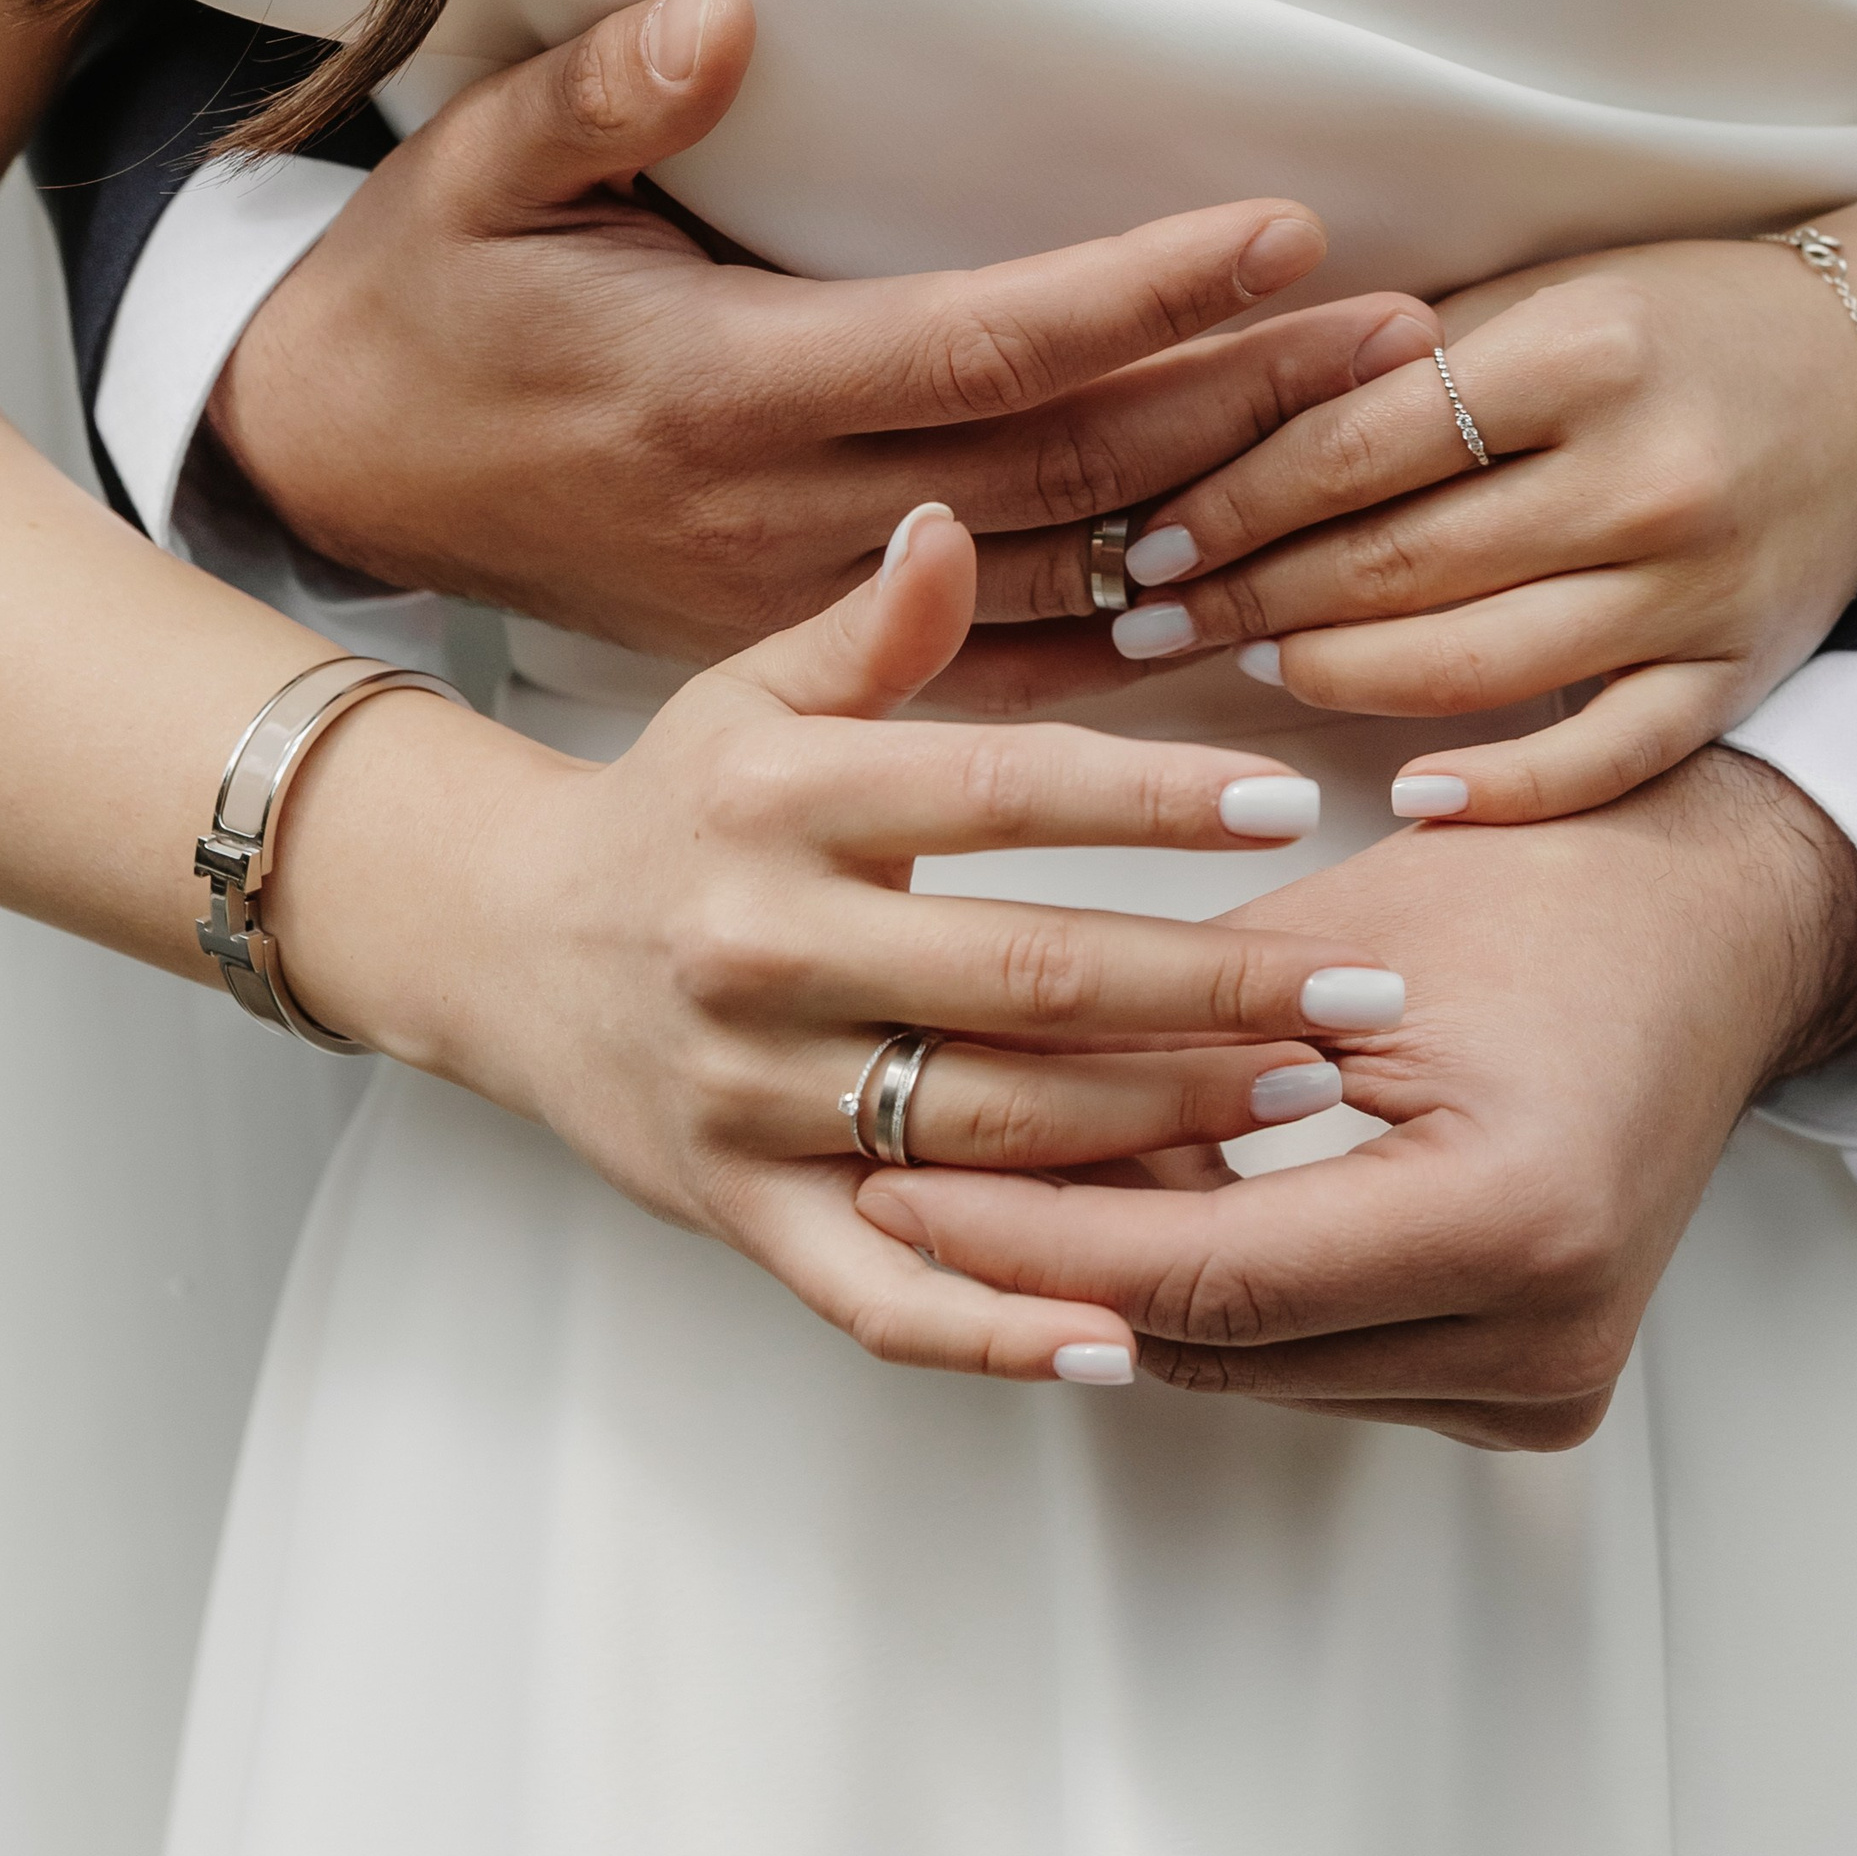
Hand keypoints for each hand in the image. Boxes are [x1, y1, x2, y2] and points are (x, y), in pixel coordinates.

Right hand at [209, 0, 1434, 689]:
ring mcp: (807, 609)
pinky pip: (1011, 672)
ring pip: (1065, 586)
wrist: (345, 486)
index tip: (1288, 233)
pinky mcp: (814, 659)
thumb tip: (727, 9)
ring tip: (1389, 460)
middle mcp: (784, 514)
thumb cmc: (426, 310)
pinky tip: (1269, 618)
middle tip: (1415, 343)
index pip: (978, 342)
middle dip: (1247, 404)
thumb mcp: (467, 179)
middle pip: (1066, 469)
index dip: (1141, 293)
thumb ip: (599, 98)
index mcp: (720, 385)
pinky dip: (1144, 654)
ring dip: (1234, 527)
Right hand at [273, 503, 1408, 1381]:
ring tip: (1304, 1103)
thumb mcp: (751, 696)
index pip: (1000, 792)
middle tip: (1361, 998)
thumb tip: (951, 519)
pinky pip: (876, 1292)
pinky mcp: (736, 1210)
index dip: (1154, 800)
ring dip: (1159, 1128)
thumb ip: (872, 630)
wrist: (495, 947)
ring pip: (987, 1129)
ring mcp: (748, 1093)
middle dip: (1213, 991)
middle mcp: (762, 947)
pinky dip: (995, 1326)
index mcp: (781, 800)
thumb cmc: (675, 809)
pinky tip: (1122, 1335)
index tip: (1293, 804)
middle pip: (1027, 976)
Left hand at [851, 749, 1856, 1446]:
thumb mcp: (1338, 942)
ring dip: (1121, 1286)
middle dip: (1048, 1268)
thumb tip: (966, 1119)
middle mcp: (1546, 1334)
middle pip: (1220, 1345)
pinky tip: (1122, 1213)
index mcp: (1512, 1218)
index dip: (1033, 1240)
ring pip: (1254, 1369)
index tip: (895, 1187)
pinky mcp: (1533, 1387)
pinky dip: (1215, 1296)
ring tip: (978, 1192)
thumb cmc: (1548, 888)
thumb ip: (1167, 1050)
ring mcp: (1547, 1380)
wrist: (1720, 931)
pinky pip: (1319, 1361)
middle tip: (895, 1189)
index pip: (1206, 1275)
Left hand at [1100, 236, 1856, 813]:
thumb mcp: (1539, 296)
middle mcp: (1645, 477)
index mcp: (1583, 356)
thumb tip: (1208, 430)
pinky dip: (1504, 790)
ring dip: (1338, 678)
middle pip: (1399, 565)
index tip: (1144, 539)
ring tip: (1254, 664)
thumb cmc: (1670, 326)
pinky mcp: (1737, 674)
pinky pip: (1603, 758)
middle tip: (1152, 623)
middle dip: (1251, 599)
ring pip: (1473, 669)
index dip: (1232, 503)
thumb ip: (1399, 367)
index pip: (1359, 448)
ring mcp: (1697, 590)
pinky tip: (1411, 794)